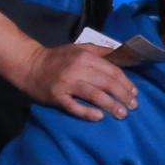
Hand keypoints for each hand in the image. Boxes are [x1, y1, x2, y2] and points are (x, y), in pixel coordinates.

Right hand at [18, 40, 137, 120]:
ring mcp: (66, 83)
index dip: (126, 83)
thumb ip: (101, 51)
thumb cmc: (58, 58)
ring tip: (122, 114)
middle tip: (133, 106)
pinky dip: (88, 112)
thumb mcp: (80, 48)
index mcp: (85, 56)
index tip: (134, 93)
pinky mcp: (57, 97)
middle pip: (107, 83)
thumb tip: (122, 54)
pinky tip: (99, 117)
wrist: (29, 65)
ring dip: (111, 105)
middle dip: (123, 95)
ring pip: (94, 95)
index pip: (112, 71)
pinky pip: (75, 107)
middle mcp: (77, 68)